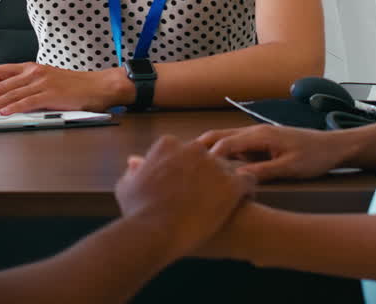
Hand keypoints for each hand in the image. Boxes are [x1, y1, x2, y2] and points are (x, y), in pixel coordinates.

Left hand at [0, 62, 125, 113]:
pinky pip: (26, 102)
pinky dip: (12, 108)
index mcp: (31, 68)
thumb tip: (13, 99)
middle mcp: (33, 73)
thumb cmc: (77, 86)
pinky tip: (2, 114)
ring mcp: (41, 83)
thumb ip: (31, 86)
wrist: (100, 86)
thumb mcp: (49, 80)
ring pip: (9, 94)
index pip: (0, 72)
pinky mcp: (50, 95)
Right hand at [114, 136, 254, 257]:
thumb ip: (133, 170)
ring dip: (228, 182)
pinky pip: (248, 181)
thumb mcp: (127, 186)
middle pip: (208, 157)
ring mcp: (214, 165)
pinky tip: (243, 202)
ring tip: (227, 201)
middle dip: (208, 173)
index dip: (187, 169)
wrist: (155, 230)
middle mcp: (193, 149)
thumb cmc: (139, 211)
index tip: (187, 185)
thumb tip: (134, 161)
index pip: (185, 151)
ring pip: (229, 168)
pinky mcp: (231, 184)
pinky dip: (247, 191)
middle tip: (206, 195)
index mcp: (169, 145)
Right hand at [197, 124, 343, 180]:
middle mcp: (255, 132)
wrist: (334, 147)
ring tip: (193, 167)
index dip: (207, 157)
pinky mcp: (262, 144)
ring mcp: (258, 137)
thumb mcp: (290, 168)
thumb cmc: (314, 156)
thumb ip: (263, 171)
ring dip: (211, 151)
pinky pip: (238, 148)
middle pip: (220, 136)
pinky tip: (218, 168)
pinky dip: (224, 154)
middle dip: (200, 148)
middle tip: (180, 161)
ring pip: (227, 141)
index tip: (193, 171)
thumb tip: (236, 178)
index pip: (224, 144)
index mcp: (259, 135)